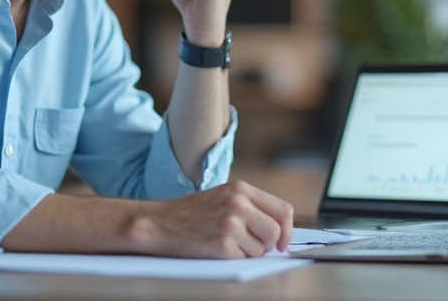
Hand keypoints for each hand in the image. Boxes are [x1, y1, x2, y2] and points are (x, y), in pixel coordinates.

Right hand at [129, 180, 293, 258]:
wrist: (160, 223)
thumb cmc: (191, 213)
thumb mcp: (222, 196)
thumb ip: (250, 206)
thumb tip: (280, 229)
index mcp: (241, 189)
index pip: (282, 209)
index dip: (287, 229)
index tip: (282, 241)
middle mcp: (238, 203)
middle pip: (276, 231)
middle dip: (268, 244)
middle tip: (252, 246)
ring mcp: (231, 223)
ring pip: (261, 248)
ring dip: (249, 251)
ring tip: (226, 242)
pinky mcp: (223, 243)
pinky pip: (244, 258)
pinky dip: (235, 258)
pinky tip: (217, 248)